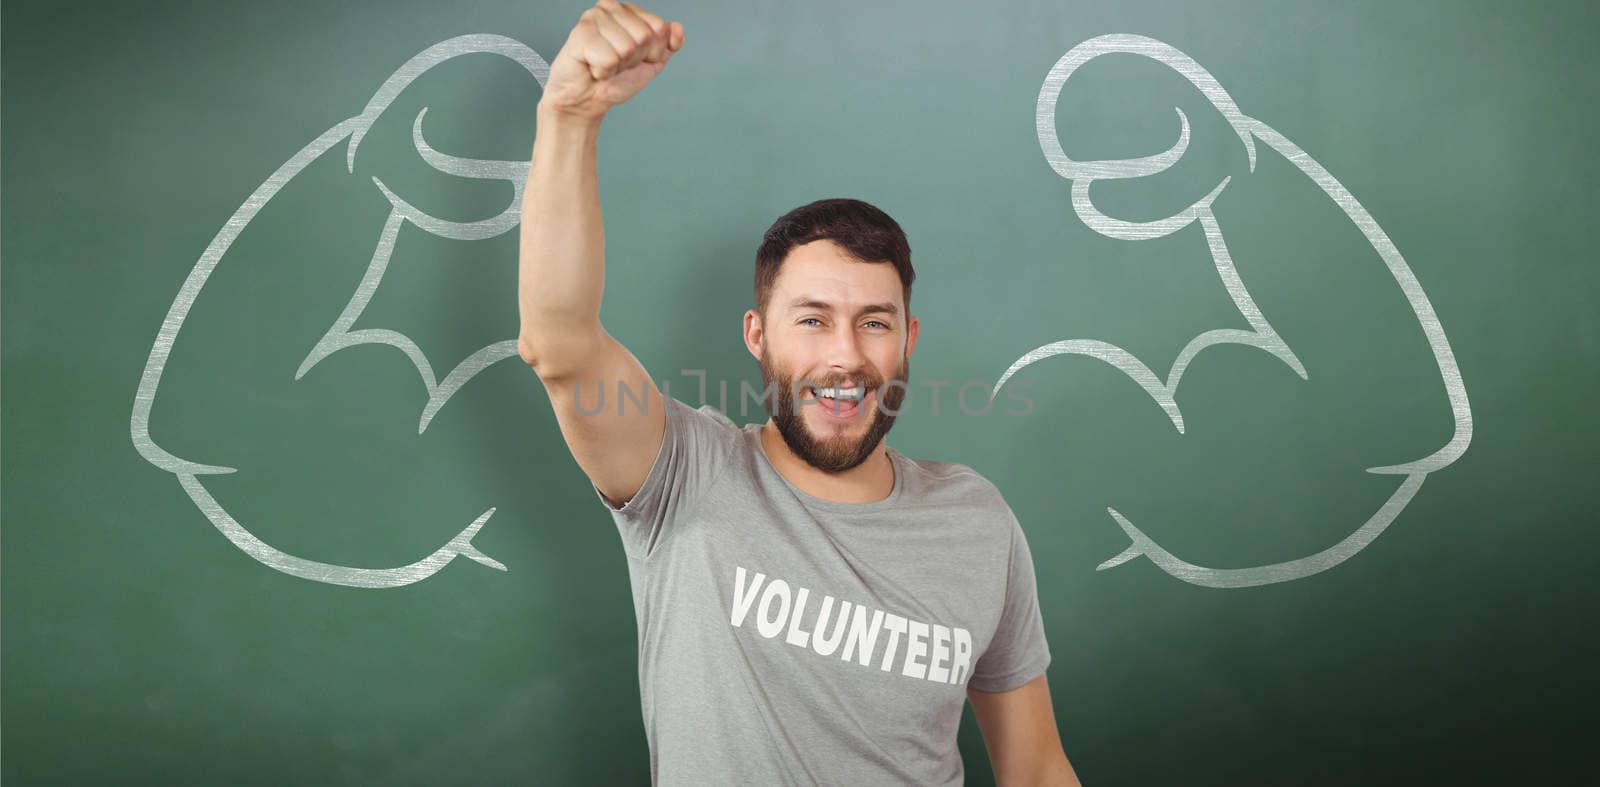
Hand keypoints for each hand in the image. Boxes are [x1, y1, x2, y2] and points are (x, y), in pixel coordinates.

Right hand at [540, 0, 684, 119]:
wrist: (587, 99)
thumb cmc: (615, 78)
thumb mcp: (652, 61)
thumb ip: (669, 44)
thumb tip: (677, 27)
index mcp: (630, 10)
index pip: (660, 28)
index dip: (651, 52)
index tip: (634, 58)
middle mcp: (611, 7)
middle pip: (644, 37)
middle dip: (634, 59)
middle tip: (617, 63)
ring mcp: (594, 17)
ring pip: (627, 48)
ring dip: (617, 66)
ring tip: (605, 65)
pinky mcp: (581, 33)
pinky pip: (609, 58)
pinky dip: (603, 71)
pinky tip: (593, 67)